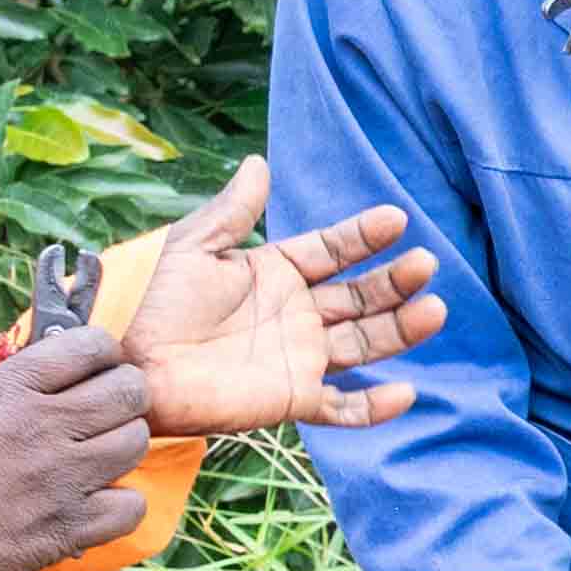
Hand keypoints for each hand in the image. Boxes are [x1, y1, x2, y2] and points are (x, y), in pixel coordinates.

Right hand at [0, 328, 156, 570]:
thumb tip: (5, 387)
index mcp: (10, 390)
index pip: (88, 346)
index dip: (103, 349)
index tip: (100, 361)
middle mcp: (45, 426)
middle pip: (128, 391)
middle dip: (127, 392)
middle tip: (112, 405)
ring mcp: (63, 477)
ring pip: (135, 442)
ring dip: (125, 443)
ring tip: (105, 452)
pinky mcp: (69, 526)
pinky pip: (130, 506)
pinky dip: (122, 504)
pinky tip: (100, 503)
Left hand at [111, 158, 444, 435]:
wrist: (137, 366)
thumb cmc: (159, 304)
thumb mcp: (194, 247)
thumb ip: (232, 210)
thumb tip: (258, 162)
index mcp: (278, 274)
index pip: (334, 251)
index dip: (364, 236)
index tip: (396, 220)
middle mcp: (298, 315)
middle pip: (361, 296)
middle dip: (395, 281)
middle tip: (424, 265)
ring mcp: (301, 358)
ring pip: (365, 343)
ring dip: (402, 329)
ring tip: (434, 310)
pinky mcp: (294, 399)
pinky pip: (343, 408)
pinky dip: (374, 407)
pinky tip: (405, 393)